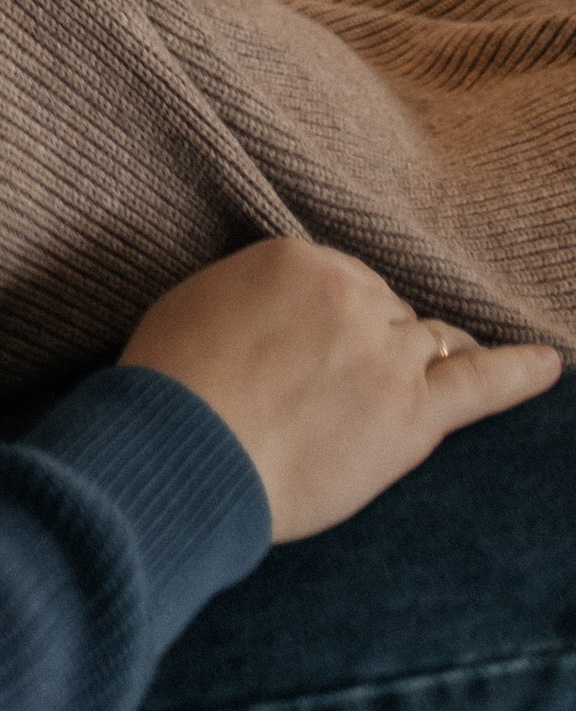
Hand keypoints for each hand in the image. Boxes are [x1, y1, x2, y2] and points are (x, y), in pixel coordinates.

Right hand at [120, 239, 559, 541]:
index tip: (308, 352)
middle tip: (336, 390)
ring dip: (421, 362)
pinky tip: (548, 364)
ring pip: (428, 342)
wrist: (184, 451)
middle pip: (387, 312)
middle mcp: (352, 295)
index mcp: (298, 259)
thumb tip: (272, 312)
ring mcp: (386, 354)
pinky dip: (518, 373)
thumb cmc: (172, 382)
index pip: (339, 283)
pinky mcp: (410, 416)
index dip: (328, 321)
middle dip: (370, 344)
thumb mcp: (196, 303)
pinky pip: (480, 384)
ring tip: (412, 385)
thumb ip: (250, 295)